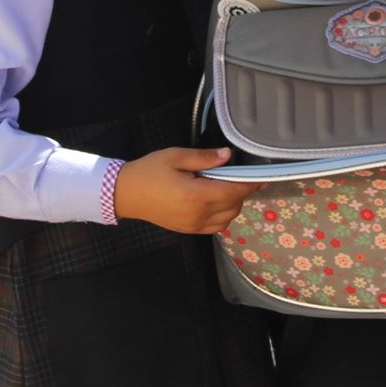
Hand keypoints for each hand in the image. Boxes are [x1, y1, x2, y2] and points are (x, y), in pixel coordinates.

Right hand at [114, 146, 261, 234]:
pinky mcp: (188, 230)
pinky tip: (218, 202)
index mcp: (195, 195)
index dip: (249, 185)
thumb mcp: (175, 157)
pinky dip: (224, 215)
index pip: (232, 192)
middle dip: (241, 192)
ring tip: (228, 188)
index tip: (260, 177)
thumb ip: (203, 157)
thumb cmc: (149, 171)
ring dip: (234, 205)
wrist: (125, 194)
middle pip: (233, 206)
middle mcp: (197, 214)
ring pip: (227, 219)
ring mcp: (193, 225)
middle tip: (241, 177)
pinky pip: (216, 226)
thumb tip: (227, 156)